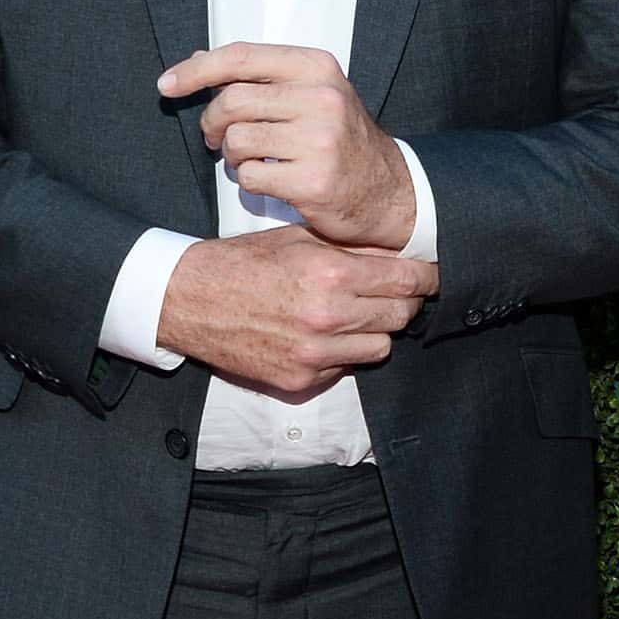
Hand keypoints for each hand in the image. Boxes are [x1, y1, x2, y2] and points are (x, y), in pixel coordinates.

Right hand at [153, 225, 437, 401]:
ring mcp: (314, 354)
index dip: (425, 277)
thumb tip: (398, 254)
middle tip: (394, 292)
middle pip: (401, 316)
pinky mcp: (300, 380)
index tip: (429, 275)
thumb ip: (350, 247)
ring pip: (381, 347)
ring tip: (355, 315)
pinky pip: (346, 368)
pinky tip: (324, 335)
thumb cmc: (244, 263)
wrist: (189, 301)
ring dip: (376, 331)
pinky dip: (344, 353)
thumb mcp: (298, 238)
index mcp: (330, 274)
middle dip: (404, 302)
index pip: (407, 280)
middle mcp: (327, 317)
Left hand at [157, 43, 417, 248]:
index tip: (167, 84)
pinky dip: (247, 182)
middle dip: (211, 122)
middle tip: (214, 138)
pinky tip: (268, 181)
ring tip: (247, 160)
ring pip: (236, 140)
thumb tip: (197, 63)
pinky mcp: (313, 180)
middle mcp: (321, 98)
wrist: (388, 191)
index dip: (196, 70)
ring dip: (230, 155)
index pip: (242, 57)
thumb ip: (260, 77)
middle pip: (231, 101)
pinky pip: (249, 176)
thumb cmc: (340, 141)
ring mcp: (319, 140)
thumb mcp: (310, 94)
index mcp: (316, 68)